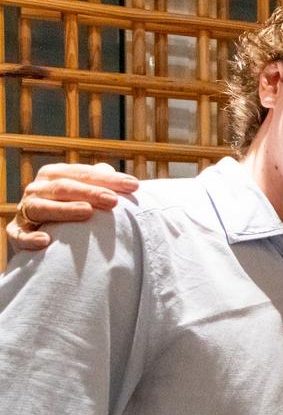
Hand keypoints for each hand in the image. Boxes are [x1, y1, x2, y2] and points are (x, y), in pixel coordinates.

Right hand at [6, 163, 139, 250]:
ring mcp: (25, 210)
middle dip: (90, 192)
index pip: (83, 173)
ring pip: (41, 207)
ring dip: (64, 210)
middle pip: (63, 187)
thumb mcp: (84, 191)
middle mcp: (37, 189)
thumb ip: (99, 182)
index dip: (108, 179)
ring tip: (87, 212)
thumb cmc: (71, 208)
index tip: (134, 186)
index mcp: (54, 175)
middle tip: (113, 201)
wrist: (41, 233)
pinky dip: (30, 238)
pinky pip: (19, 235)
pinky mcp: (17, 232)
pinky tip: (46, 241)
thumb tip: (121, 176)